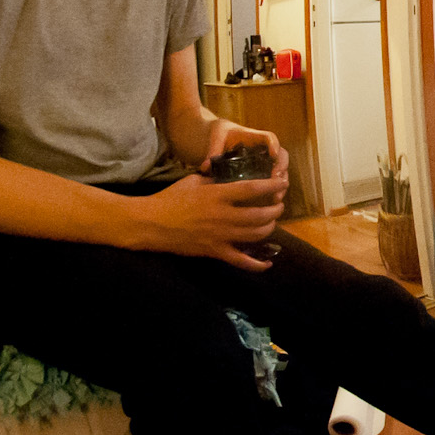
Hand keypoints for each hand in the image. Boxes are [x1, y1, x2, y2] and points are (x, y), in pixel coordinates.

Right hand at [139, 166, 288, 268]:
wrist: (151, 224)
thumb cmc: (170, 199)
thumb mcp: (193, 181)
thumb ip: (213, 177)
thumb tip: (225, 170)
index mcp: (217, 195)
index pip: (252, 189)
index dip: (271, 186)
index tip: (283, 183)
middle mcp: (223, 216)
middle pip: (260, 214)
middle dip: (275, 210)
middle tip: (279, 205)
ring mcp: (220, 236)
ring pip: (255, 235)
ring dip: (270, 228)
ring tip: (272, 222)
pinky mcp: (214, 252)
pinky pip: (240, 261)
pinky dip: (257, 264)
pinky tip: (268, 262)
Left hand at [203, 119, 290, 189]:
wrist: (219, 137)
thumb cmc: (219, 134)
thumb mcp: (215, 138)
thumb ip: (212, 151)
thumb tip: (205, 167)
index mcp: (254, 137)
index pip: (269, 138)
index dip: (274, 145)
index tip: (273, 155)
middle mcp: (264, 148)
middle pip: (281, 155)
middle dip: (282, 168)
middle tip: (277, 181)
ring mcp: (265, 160)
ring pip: (280, 170)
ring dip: (280, 183)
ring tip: (276, 197)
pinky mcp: (262, 171)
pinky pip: (273, 180)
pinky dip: (274, 190)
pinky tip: (270, 202)